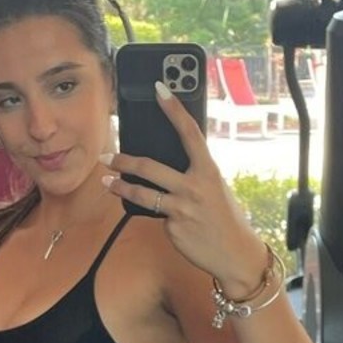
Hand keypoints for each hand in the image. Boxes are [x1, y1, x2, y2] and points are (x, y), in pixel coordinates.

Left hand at [100, 80, 269, 292]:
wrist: (235, 254)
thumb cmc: (224, 218)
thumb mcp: (215, 188)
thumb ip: (195, 174)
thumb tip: (170, 161)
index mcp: (208, 170)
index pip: (189, 133)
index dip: (174, 109)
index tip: (159, 88)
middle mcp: (194, 186)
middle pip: (149, 167)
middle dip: (124, 161)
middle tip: (107, 156)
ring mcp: (182, 208)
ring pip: (142, 194)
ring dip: (120, 187)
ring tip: (107, 181)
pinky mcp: (173, 227)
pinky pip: (154, 216)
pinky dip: (155, 215)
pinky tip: (164, 219)